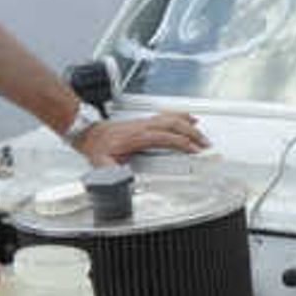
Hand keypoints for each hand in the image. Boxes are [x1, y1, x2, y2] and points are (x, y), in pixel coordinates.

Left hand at [78, 111, 207, 165]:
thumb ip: (111, 172)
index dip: (182, 143)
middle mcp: (144, 126)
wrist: (91, 133)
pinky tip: (189, 118)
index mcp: (137, 136)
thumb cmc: (98, 147)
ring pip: (173, 118)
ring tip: (202, 135)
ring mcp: (146, 122)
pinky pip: (168, 115)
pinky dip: (181, 116)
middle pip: (174, 125)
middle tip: (204, 145)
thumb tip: (121, 180)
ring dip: (190, 126)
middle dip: (192, 135)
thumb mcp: (102, 162)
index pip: (166, 137)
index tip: (194, 151)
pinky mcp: (146, 121)